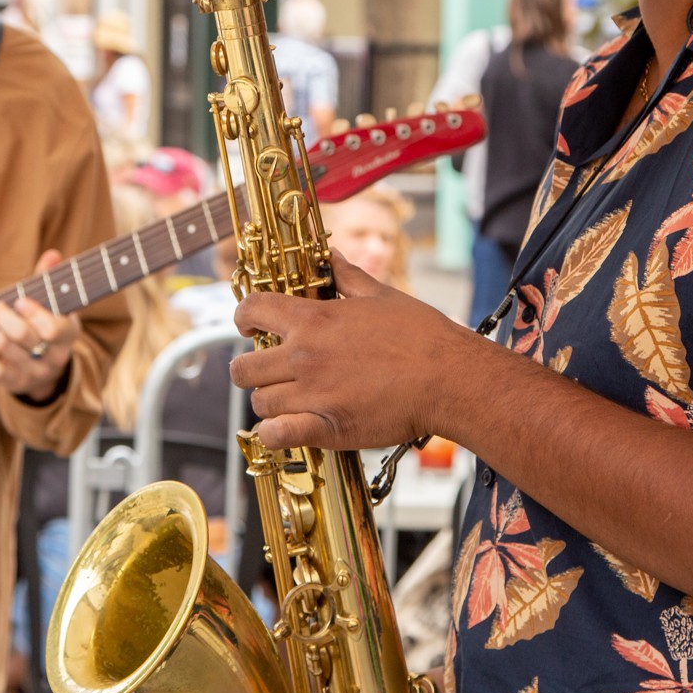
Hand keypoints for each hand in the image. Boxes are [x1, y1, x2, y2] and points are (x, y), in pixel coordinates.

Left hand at [0, 249, 80, 400]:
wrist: (46, 368)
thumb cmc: (45, 324)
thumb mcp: (53, 305)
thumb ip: (50, 280)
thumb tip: (52, 254)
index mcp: (68, 333)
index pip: (53, 329)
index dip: (33, 313)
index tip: (19, 301)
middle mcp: (54, 356)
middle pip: (22, 334)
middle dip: (1, 315)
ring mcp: (34, 373)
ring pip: (4, 348)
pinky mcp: (14, 383)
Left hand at [232, 251, 498, 450]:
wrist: (449, 378)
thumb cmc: (421, 335)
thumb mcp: (381, 295)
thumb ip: (347, 277)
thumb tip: (331, 257)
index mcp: (314, 320)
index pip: (252, 310)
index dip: (243, 317)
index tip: (249, 326)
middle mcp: (304, 356)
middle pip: (243, 368)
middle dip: (250, 368)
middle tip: (269, 371)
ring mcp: (312, 394)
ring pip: (259, 402)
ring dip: (269, 402)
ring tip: (288, 400)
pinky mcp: (326, 428)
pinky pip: (277, 435)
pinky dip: (275, 434)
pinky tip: (287, 428)